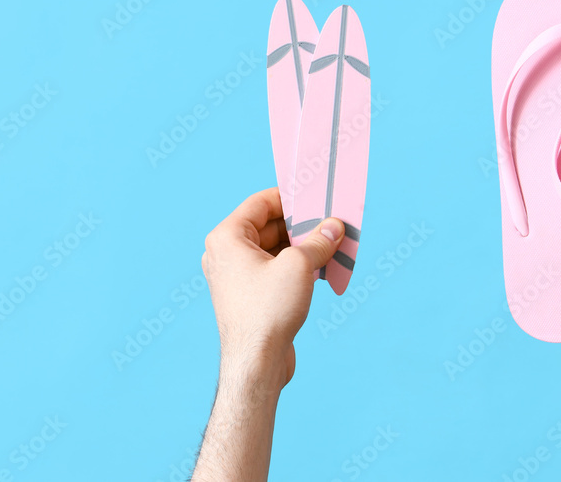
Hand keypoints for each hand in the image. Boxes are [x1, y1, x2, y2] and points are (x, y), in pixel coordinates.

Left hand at [201, 187, 344, 389]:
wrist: (256, 363)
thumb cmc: (268, 311)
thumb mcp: (300, 266)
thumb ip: (318, 241)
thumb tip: (334, 227)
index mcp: (227, 237)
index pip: (261, 203)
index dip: (290, 198)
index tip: (316, 197)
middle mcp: (226, 254)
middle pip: (269, 226)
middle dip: (302, 225)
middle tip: (331, 222)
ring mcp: (237, 276)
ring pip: (275, 249)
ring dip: (304, 247)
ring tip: (332, 244)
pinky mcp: (250, 295)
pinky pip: (276, 269)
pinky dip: (298, 266)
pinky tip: (323, 267)